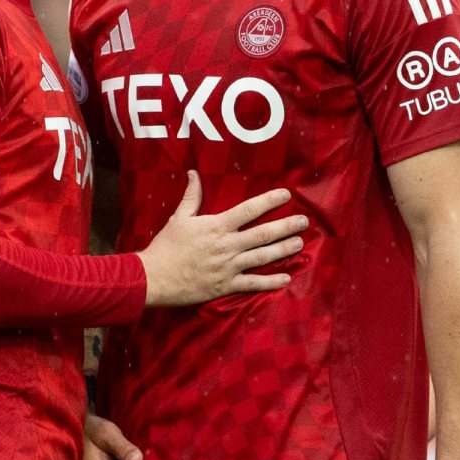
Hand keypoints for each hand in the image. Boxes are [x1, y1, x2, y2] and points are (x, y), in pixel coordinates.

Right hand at [139, 172, 305, 306]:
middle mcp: (227, 245)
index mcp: (217, 226)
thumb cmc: (166, 246)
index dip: (269, 201)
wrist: (154, 277)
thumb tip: (194, 173)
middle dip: (286, 226)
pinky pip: (252, 284)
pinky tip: (286, 278)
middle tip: (304, 221)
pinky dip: (270, 282)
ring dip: (283, 250)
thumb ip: (191, 196)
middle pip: (263, 233)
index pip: (249, 210)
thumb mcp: (178, 218)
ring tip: (299, 243)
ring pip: (262, 257)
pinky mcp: (225, 286)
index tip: (286, 195)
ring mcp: (228, 267)